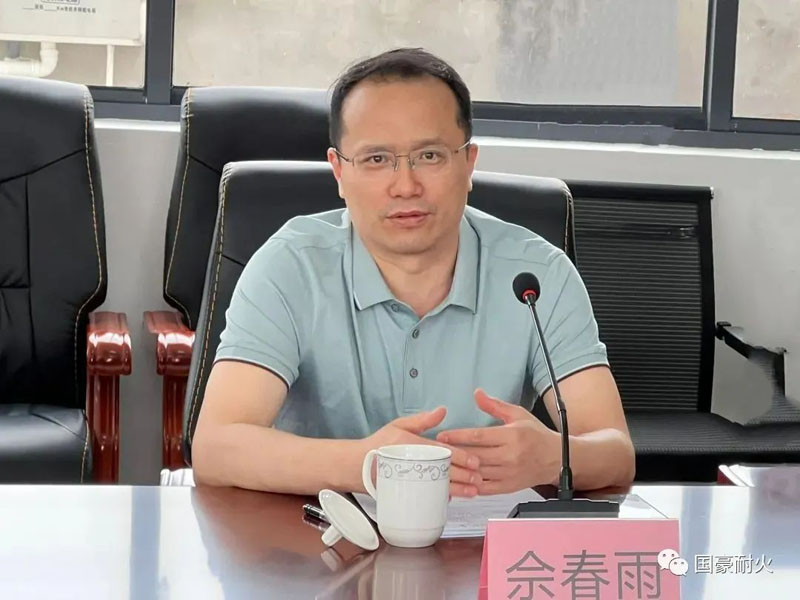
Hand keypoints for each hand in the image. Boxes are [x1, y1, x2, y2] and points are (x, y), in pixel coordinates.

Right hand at [363, 407, 481, 496]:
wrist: (356, 466)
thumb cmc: (378, 445)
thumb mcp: (398, 425)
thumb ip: (422, 420)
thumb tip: (442, 410)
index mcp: (412, 443)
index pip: (441, 451)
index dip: (460, 456)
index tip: (475, 461)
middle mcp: (412, 461)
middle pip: (443, 470)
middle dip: (464, 475)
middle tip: (478, 479)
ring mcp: (408, 478)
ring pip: (437, 486)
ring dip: (457, 490)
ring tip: (472, 492)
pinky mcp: (404, 490)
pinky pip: (425, 496)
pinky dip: (440, 498)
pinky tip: (453, 499)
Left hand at [436, 389, 560, 494]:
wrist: (557, 458)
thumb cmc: (536, 435)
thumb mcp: (518, 414)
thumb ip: (495, 406)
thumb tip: (477, 394)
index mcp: (512, 436)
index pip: (479, 436)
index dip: (458, 436)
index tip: (442, 435)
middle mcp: (510, 456)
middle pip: (475, 455)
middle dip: (454, 452)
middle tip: (435, 450)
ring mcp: (509, 473)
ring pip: (478, 473)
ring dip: (459, 469)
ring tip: (441, 464)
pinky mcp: (508, 487)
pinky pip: (484, 488)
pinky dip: (470, 485)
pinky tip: (458, 480)